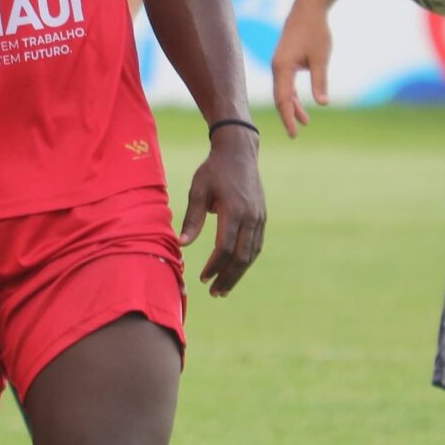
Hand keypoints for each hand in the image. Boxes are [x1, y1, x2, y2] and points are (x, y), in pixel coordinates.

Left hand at [179, 126, 265, 296]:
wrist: (239, 151)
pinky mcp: (262, 217)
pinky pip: (256, 245)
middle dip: (228, 278)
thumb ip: (192, 218)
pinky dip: (246, 260)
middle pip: (242, 257)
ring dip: (238, 273)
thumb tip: (182, 244)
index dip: (214, 266)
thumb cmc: (214, 170)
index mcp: (234, 210)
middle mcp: (251, 217)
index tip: (202, 278)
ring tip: (223, 288)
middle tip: (215, 293)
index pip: (225, 248)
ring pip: (251, 254)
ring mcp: (260, 217)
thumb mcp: (198, 190)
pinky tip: (235, 270)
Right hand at [271, 3, 333, 136]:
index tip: (294, 133)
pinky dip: (292, 95)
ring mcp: (279, 64)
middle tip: (296, 134)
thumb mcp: (321, 58)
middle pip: (280, 98)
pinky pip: (285, 84)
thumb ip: (320, 81)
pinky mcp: (284, 61)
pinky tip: (300, 104)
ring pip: (283, 91)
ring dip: (292, 106)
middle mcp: (277, 68)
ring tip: (305, 121)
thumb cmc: (315, 32)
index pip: (283, 99)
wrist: (307, 10)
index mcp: (282, 68)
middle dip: (288, 116)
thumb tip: (322, 103)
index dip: (288, 118)